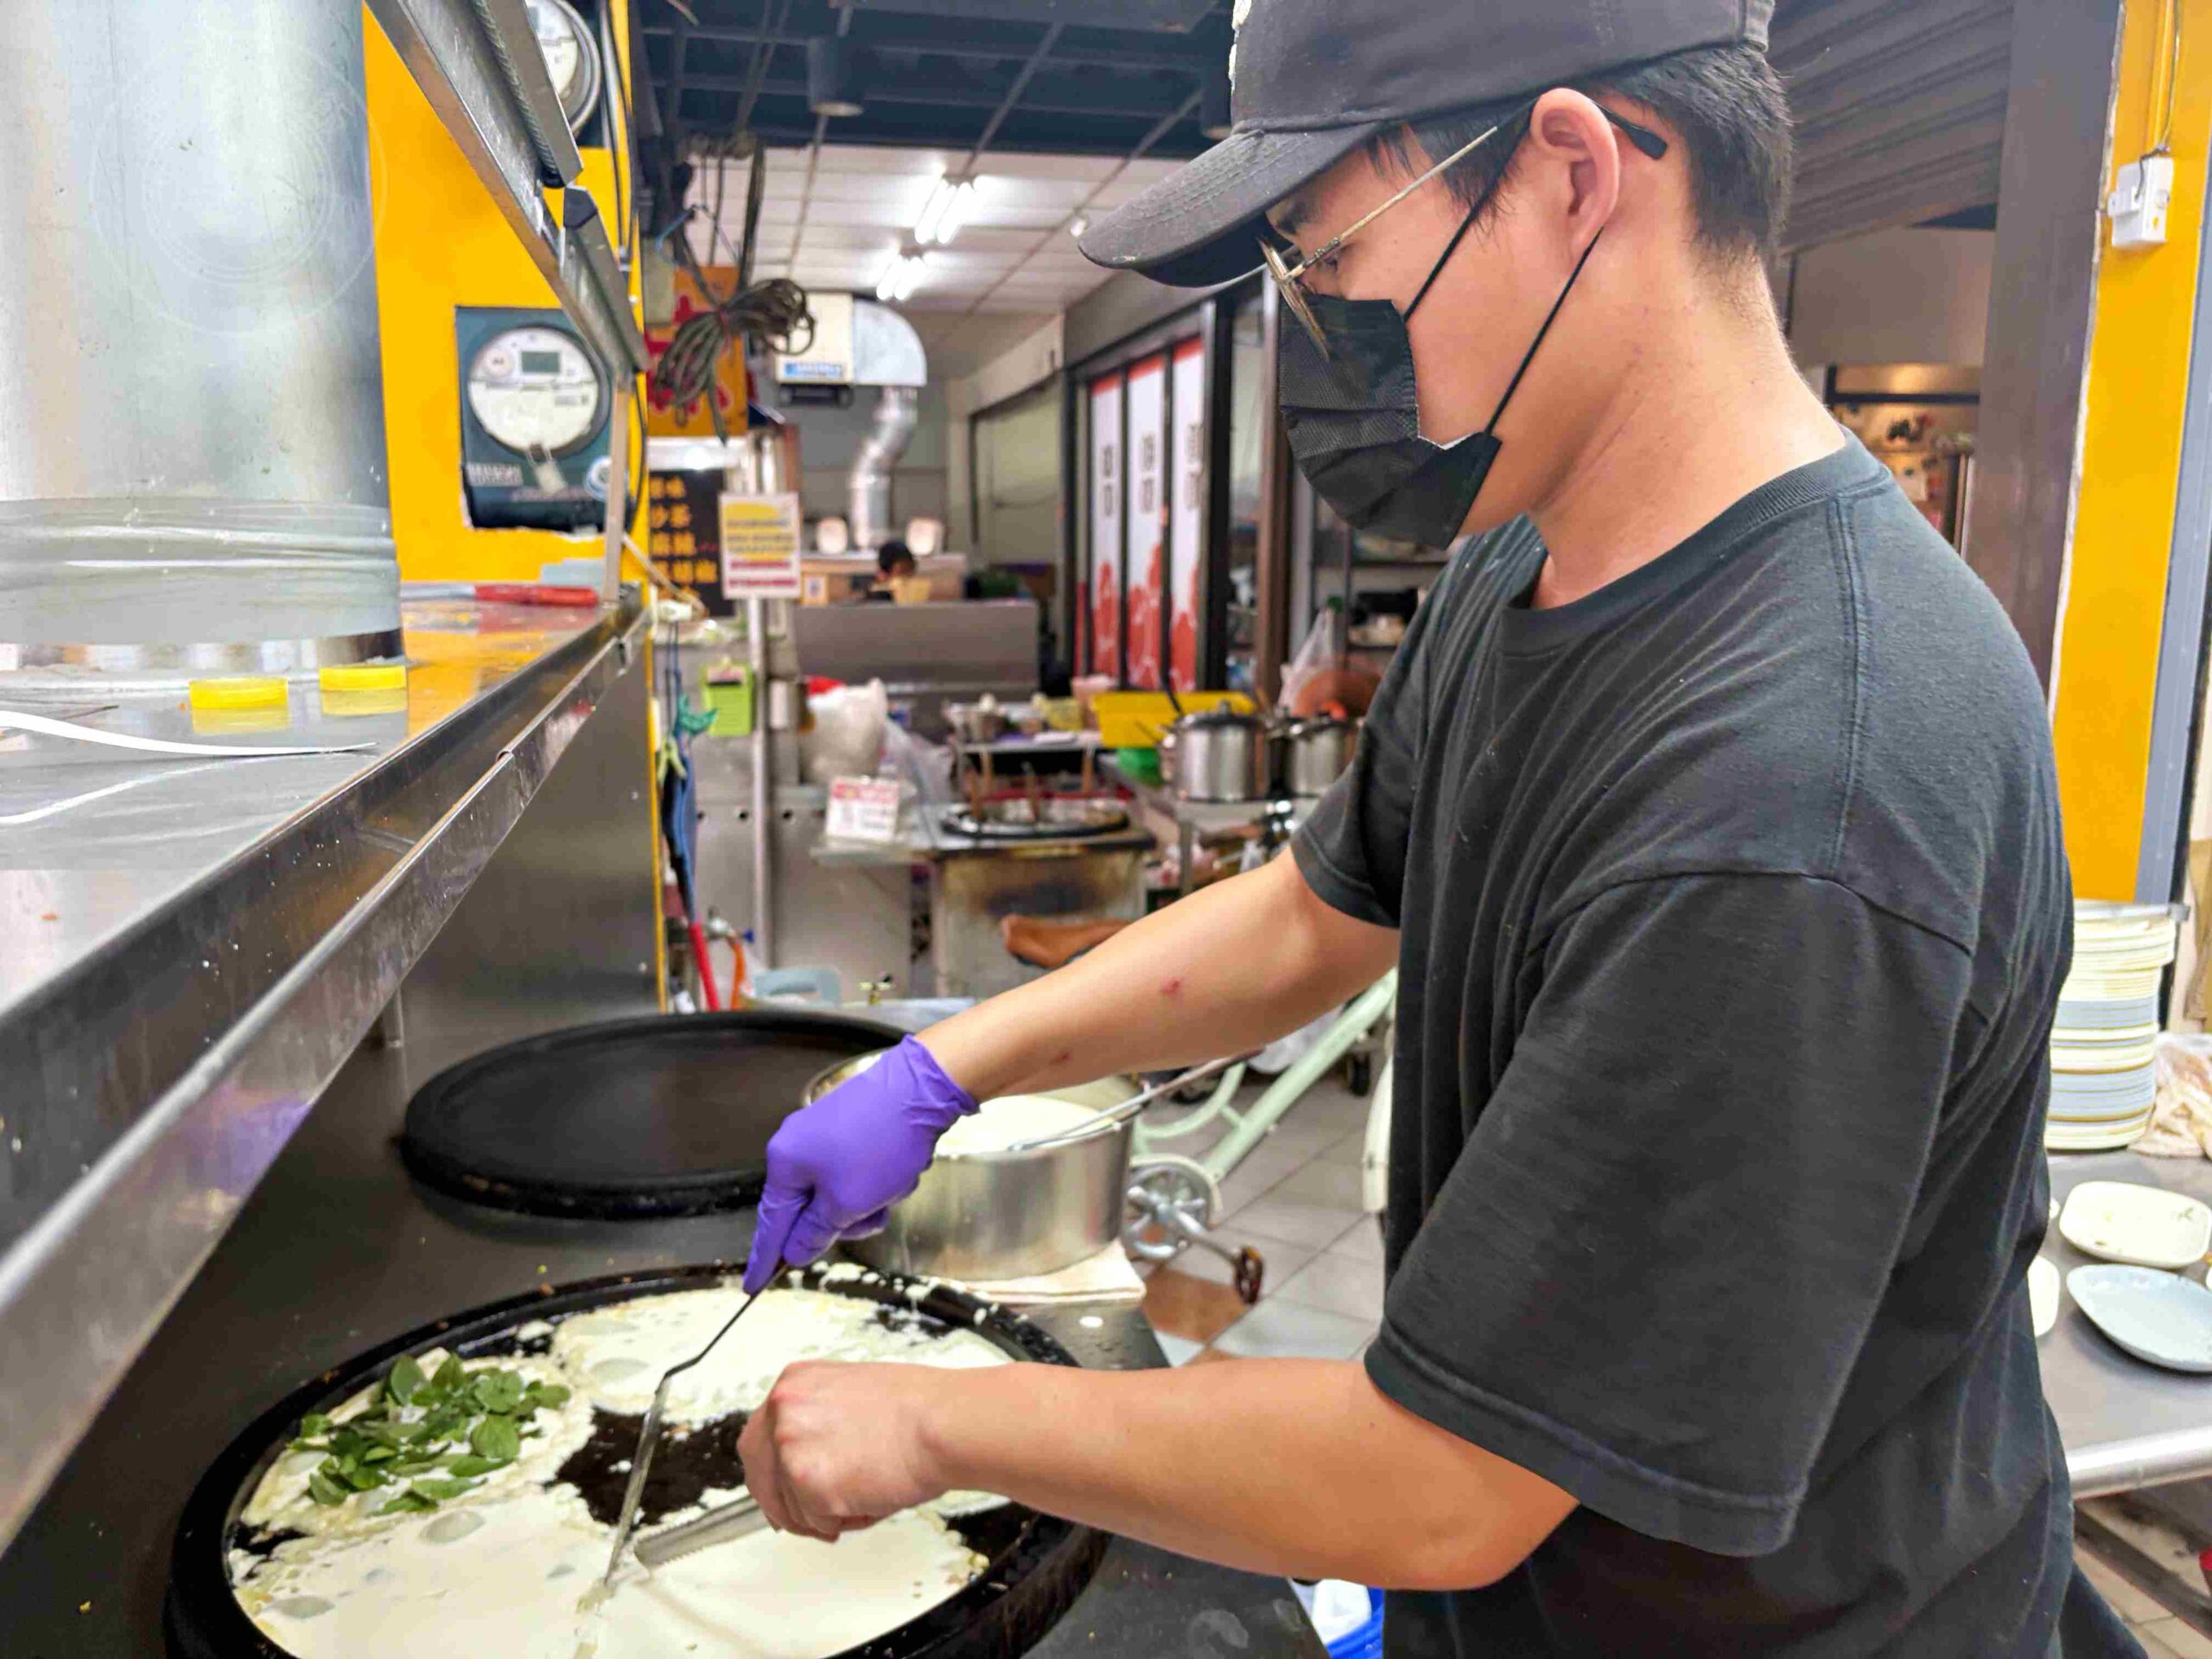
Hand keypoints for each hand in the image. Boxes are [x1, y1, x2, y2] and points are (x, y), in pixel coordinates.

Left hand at [738, 1362, 952, 1539]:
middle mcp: (784, 1410)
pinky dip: (845, 1521)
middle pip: (758, 1473)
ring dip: (823, 1513)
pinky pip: (816, 1523)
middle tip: (811, 1516)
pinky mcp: (808, 1485)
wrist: (943, 1423)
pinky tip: (872, 1497)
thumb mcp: (852, 1393)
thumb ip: (818, 1418)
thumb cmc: (918, 1408)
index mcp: (795, 1383)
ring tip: (867, 1492)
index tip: (783, 1489)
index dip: (773, 1471)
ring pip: (790, 1506)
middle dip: (782, 1502)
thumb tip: (811, 1454)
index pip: (761, 1437)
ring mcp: (791, 1447)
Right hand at [743, 1036, 975, 1292]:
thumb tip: (795, 1250)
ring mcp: (827, 1132)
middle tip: (874, 1213)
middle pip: (812, 1209)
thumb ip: (815, 1232)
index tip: (753, 1287)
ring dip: (872, 1199)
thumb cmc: (879, 1144)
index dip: (765, 1259)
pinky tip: (903, 1166)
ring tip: (895, 1182)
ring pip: (843, 1192)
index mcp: (785, 1162)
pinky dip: (883, 1179)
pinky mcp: (854, 1127)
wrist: (923, 1087)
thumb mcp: (846, 1203)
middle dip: (848, 1219)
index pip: (770, 1224)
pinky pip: (862, 1172)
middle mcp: (798, 1144)